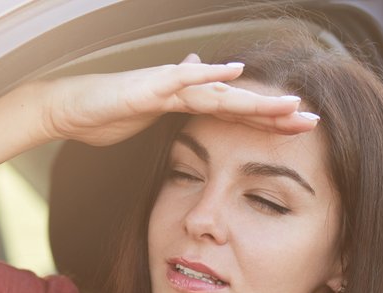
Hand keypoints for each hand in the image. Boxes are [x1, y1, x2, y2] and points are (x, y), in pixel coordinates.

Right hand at [39, 54, 318, 145]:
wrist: (71, 107)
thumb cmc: (107, 114)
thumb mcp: (150, 116)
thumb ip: (176, 106)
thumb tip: (196, 81)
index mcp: (189, 104)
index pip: (236, 113)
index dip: (267, 122)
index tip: (299, 132)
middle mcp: (186, 90)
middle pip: (238, 101)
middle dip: (275, 113)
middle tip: (312, 121)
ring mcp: (169, 85)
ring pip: (220, 90)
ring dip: (255, 97)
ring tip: (289, 104)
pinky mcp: (149, 86)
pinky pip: (182, 78)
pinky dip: (207, 74)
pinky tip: (233, 71)